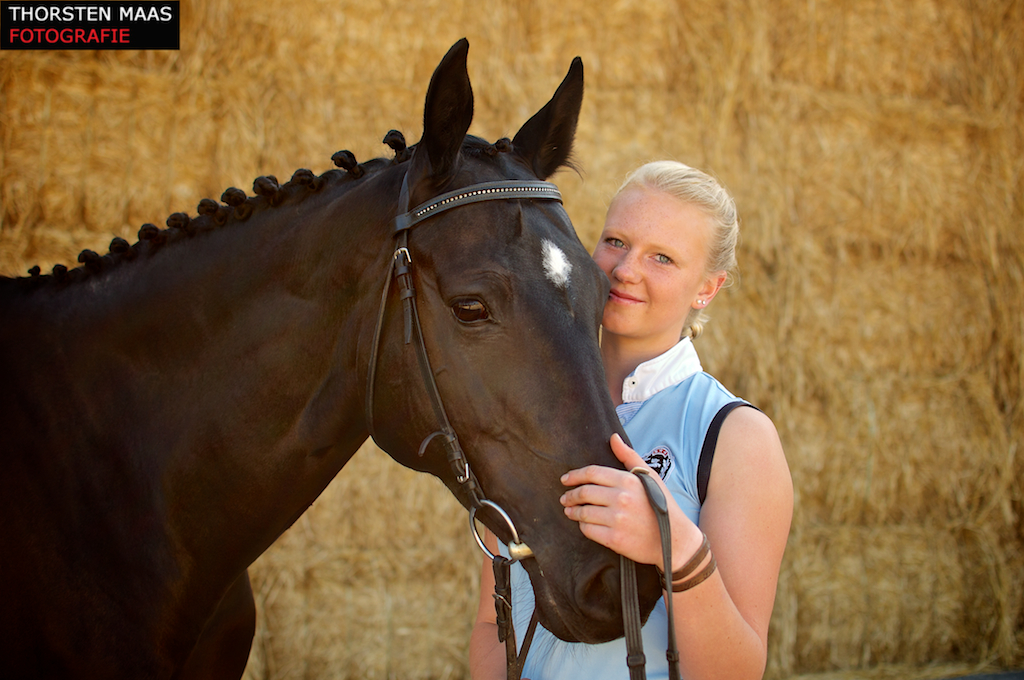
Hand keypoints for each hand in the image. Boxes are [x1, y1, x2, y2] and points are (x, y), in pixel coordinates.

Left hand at [560, 434, 700, 567]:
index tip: (565, 479)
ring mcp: (617, 520)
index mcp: (628, 481)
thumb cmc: (662, 505)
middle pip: (584, 492)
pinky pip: (588, 530)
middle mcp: (621, 499)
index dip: (575, 475)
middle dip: (570, 495)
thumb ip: (629, 456)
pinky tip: (583, 524)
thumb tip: (613, 438)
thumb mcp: (650, 477)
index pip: (592, 473)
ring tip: (570, 511)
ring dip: (572, 511)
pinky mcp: (614, 539)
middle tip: (565, 497)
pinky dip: (582, 526)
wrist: (675, 541)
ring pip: (583, 512)